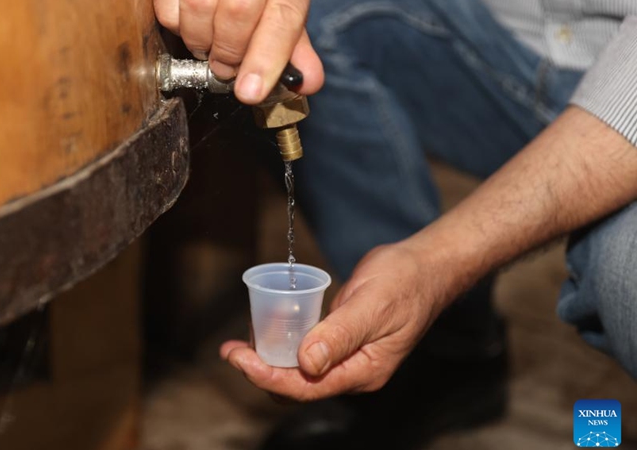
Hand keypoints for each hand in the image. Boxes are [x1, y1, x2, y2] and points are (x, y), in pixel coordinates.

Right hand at [153, 0, 324, 103]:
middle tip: (224, 68)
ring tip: (207, 43)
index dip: (267, 58)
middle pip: (239, 8)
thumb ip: (293, 45)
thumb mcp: (284, 3)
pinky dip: (175, 22)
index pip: (284, 14)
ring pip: (199, 3)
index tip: (250, 92)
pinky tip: (188, 20)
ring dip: (199, 40)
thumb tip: (307, 82)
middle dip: (228, 52)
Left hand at [220, 243, 456, 400]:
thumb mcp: (370, 307)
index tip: (238, 358)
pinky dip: (282, 344)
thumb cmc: (405, 283)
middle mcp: (351, 371)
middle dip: (260, 371)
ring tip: (238, 342)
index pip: (305, 388)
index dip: (267, 376)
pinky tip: (264, 328)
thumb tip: (306, 363)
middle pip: (297, 385)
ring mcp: (345, 357)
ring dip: (267, 359)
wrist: (425, 266)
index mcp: (362, 372)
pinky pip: (305, 350)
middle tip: (229, 350)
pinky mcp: (339, 339)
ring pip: (297, 370)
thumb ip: (339, 335)